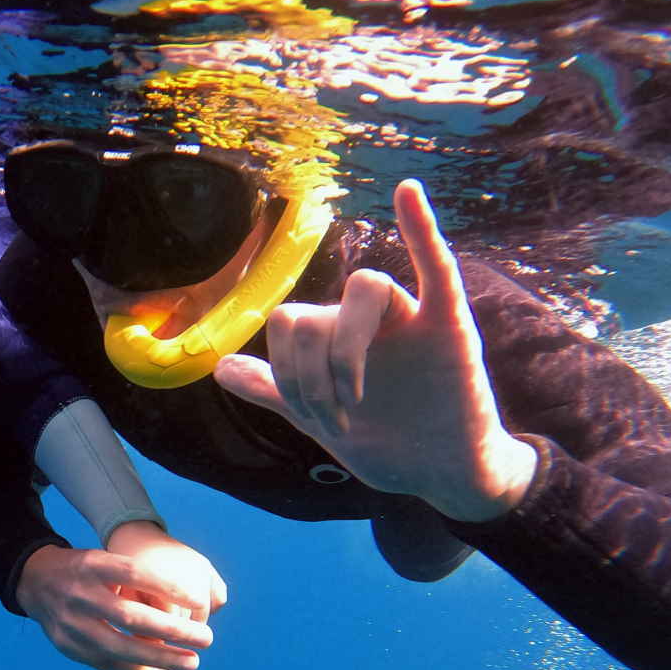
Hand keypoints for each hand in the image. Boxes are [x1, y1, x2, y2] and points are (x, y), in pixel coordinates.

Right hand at [15, 524, 227, 669]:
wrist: (37, 582)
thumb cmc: (87, 571)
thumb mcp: (104, 559)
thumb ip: (136, 576)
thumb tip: (189, 597)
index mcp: (92, 565)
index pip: (133, 573)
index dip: (167, 586)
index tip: (199, 600)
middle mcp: (80, 595)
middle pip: (130, 616)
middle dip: (172, 630)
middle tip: (206, 638)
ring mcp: (72, 625)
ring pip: (121, 647)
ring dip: (161, 658)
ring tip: (193, 662)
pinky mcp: (70, 648)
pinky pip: (110, 666)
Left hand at [211, 180, 536, 521]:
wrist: (441, 476)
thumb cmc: (388, 440)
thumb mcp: (317, 417)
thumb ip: (273, 389)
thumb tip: (220, 368)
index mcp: (336, 335)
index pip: (288, 321)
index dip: (283, 369)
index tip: (304, 414)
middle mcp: (368, 320)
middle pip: (315, 313)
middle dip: (309, 377)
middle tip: (332, 418)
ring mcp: (410, 318)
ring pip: (363, 287)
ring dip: (343, 354)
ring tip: (351, 401)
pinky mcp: (450, 326)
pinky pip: (438, 268)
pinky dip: (423, 228)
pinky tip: (408, 193)